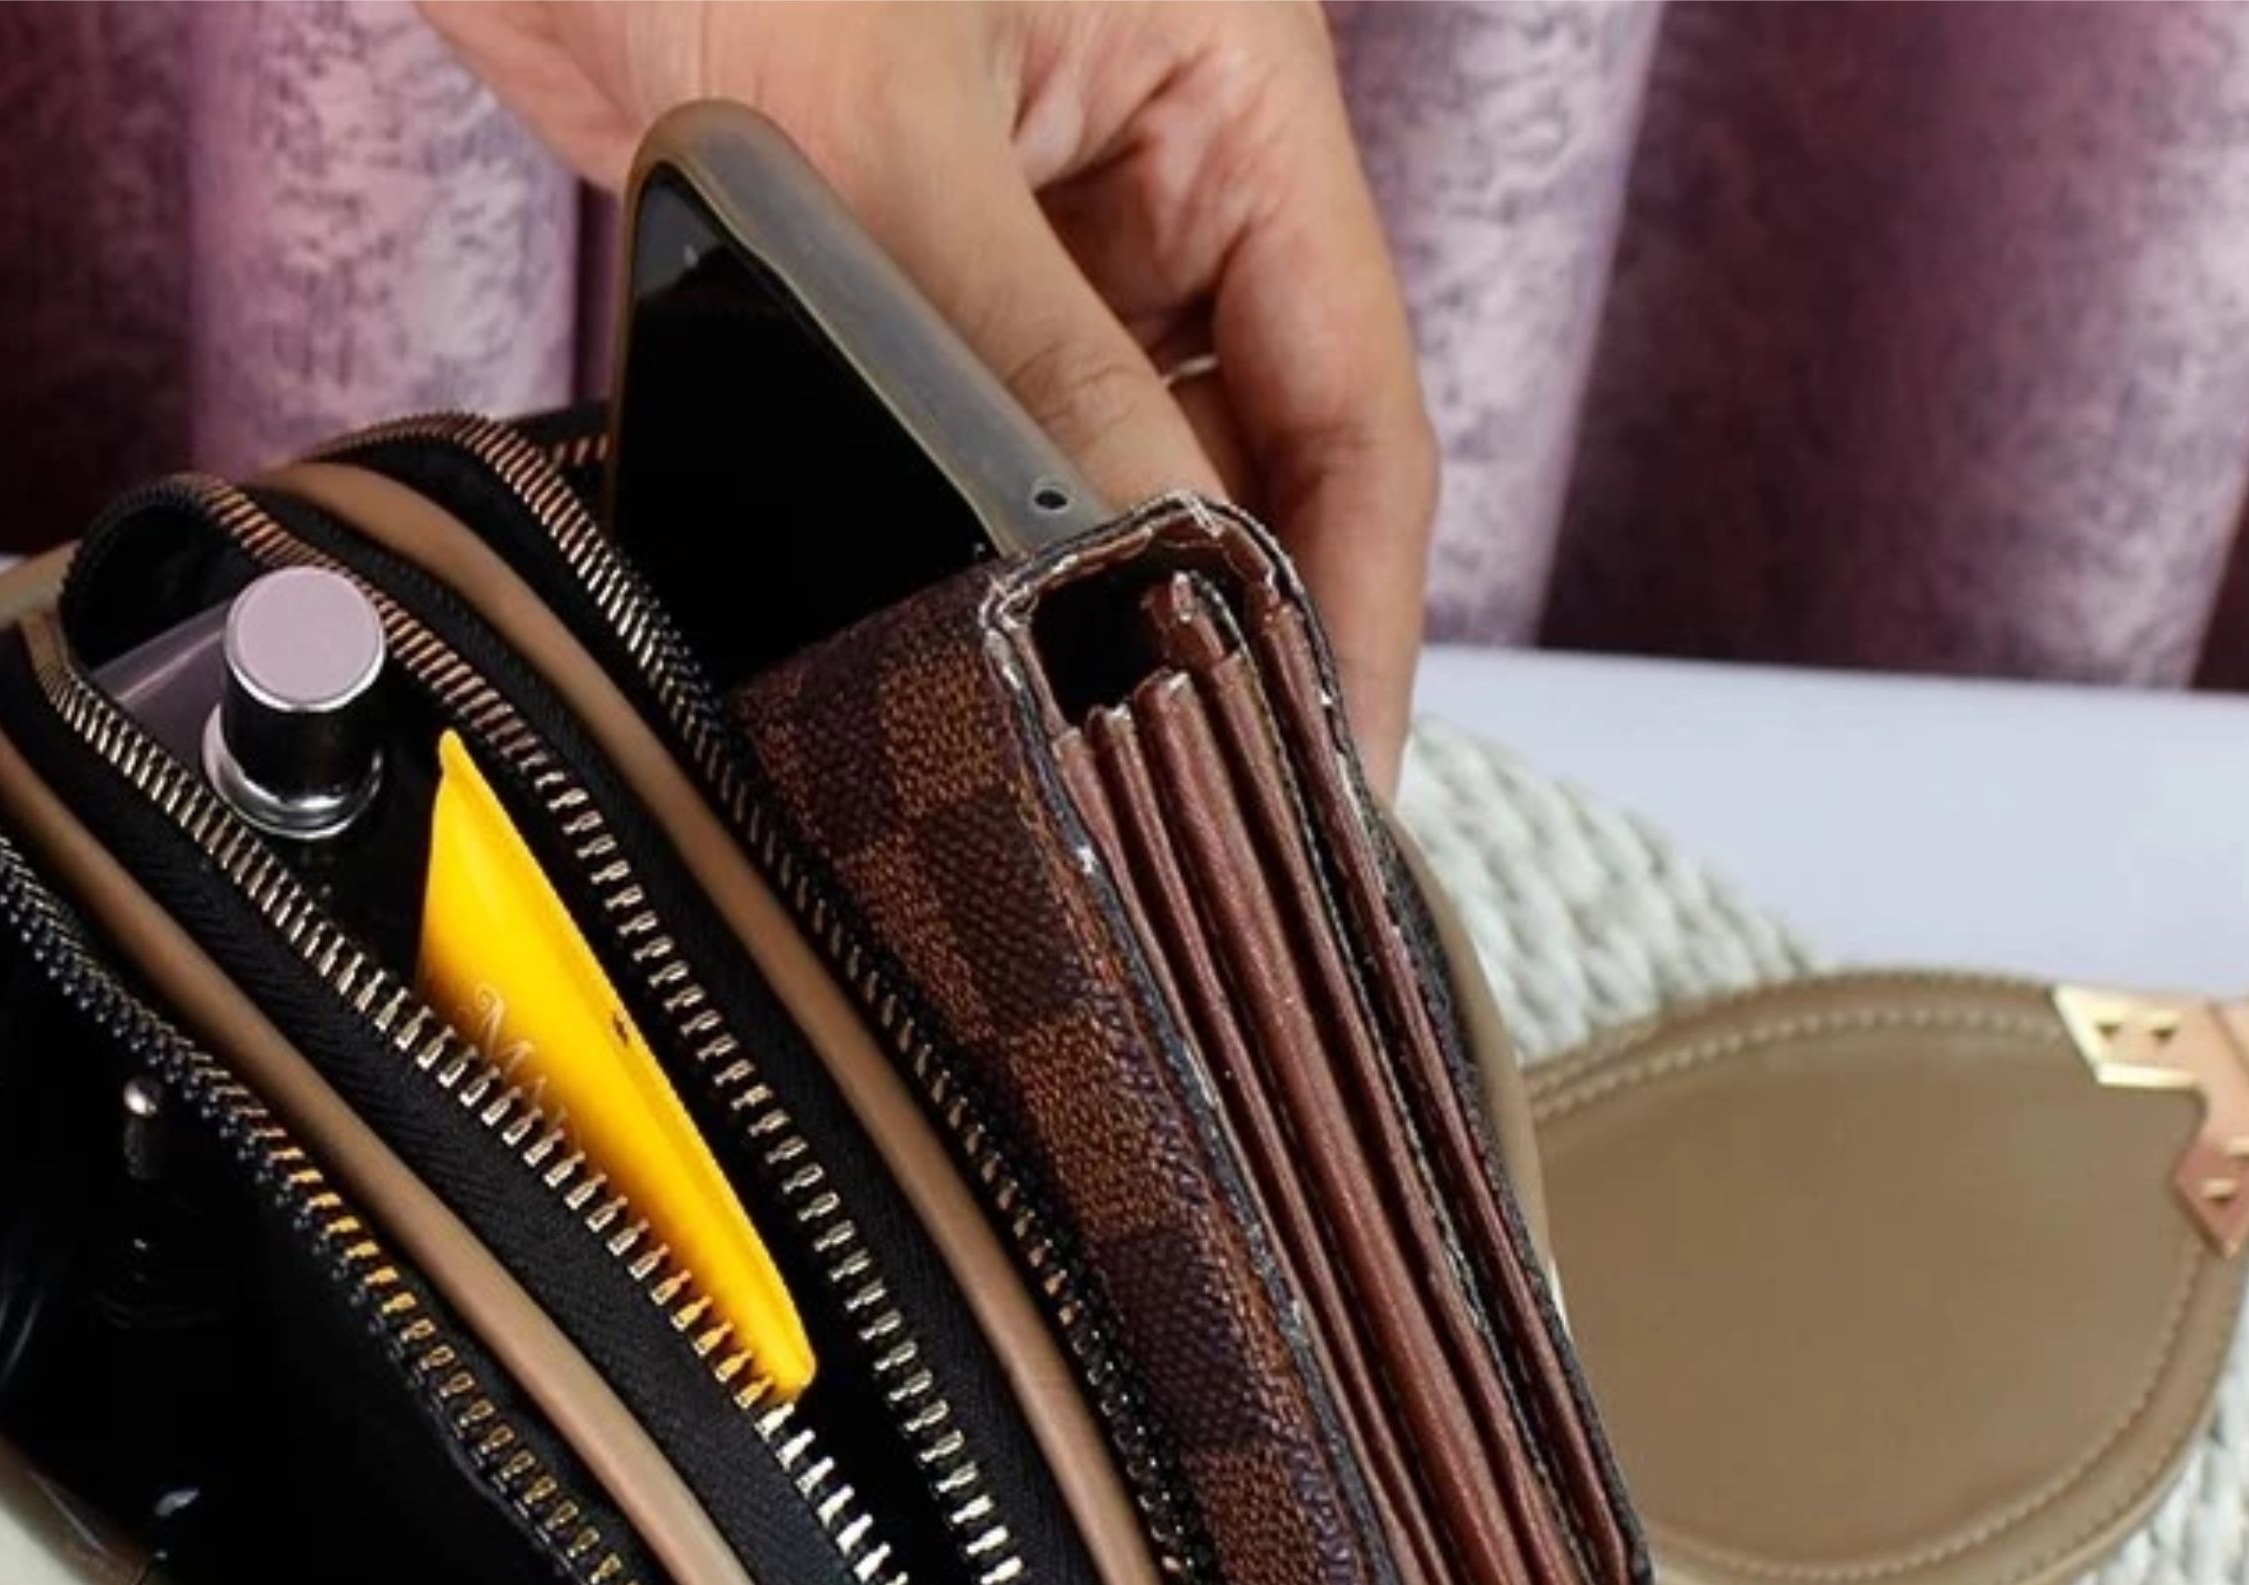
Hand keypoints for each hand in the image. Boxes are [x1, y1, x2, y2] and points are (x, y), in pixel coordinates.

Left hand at [429, 0, 1432, 781]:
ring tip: (1082, 783)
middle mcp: (1149, 163)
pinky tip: (951, 669)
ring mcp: (1023, 226)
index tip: (1330, 784)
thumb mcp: (895, 136)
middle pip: (1251, 458)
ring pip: (1105, 471)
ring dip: (1091, 610)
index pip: (1355, 401)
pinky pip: (972, 453)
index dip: (1350, 612)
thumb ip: (1033, 368)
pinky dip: (967, 561)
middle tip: (1207, 831)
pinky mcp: (893, 275)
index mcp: (1231, 89)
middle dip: (1228, 637)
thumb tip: (1149, 571)